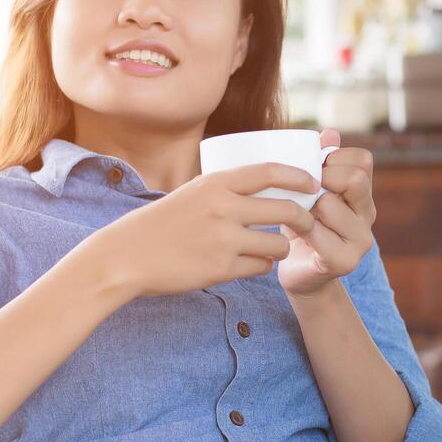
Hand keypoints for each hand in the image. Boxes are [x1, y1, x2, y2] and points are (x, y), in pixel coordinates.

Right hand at [91, 163, 317, 299]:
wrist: (128, 256)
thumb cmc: (162, 223)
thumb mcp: (193, 192)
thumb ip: (226, 189)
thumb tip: (268, 184)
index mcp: (215, 183)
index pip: (271, 172)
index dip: (299, 177)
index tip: (313, 183)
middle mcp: (223, 208)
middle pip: (285, 210)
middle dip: (304, 218)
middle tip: (306, 222)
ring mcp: (223, 240)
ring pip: (277, 244)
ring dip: (281, 247)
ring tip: (273, 247)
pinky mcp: (221, 269)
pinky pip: (260, 267)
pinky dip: (262, 266)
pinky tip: (252, 263)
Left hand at [277, 129, 377, 297]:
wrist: (297, 272)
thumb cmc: (300, 224)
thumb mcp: (308, 191)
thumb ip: (319, 162)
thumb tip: (330, 132)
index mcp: (363, 194)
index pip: (363, 160)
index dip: (335, 157)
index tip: (314, 168)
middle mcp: (368, 215)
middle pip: (355, 178)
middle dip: (322, 177)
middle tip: (304, 190)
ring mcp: (361, 240)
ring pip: (329, 204)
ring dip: (304, 206)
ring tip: (296, 214)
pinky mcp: (344, 261)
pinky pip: (317, 232)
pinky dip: (299, 227)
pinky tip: (292, 233)